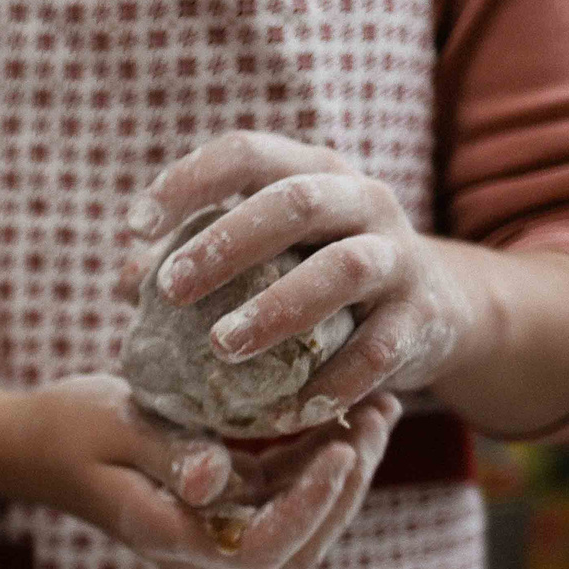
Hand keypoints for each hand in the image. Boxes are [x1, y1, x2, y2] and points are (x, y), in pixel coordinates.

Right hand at [0, 360, 388, 568]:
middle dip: (345, 488)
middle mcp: (200, 537)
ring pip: (298, 514)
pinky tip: (341, 400)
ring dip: (343, 466)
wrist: (28, 440)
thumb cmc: (64, 428)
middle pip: (296, 545)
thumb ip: (169, 454)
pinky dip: (317, 449)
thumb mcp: (113, 427)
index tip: (338, 450)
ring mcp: (211, 516)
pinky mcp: (218, 489)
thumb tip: (218, 479)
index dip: (311, 510)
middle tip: (376, 417)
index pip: (261, 550)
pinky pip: (281, 482)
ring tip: (378, 403)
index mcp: (172, 534)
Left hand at [127, 132, 477, 424]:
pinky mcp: (420, 319)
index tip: (135, 223)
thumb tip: (128, 285)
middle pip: (296, 203)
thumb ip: (202, 261)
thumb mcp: (271, 256)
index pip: (248, 154)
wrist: (440, 309)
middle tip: (171, 288)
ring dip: (278, 307)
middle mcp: (362, 202)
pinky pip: (376, 352)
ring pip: (343, 270)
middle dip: (228, 243)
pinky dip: (329, 384)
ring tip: (221, 346)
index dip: (188, 181)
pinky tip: (280, 414)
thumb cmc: (321, 277)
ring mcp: (398, 259)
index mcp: (314, 173)